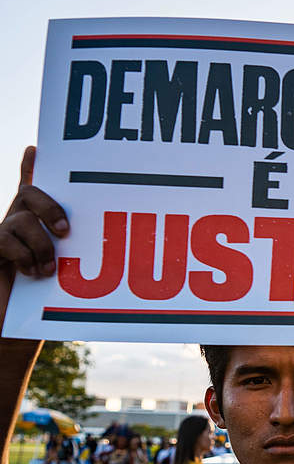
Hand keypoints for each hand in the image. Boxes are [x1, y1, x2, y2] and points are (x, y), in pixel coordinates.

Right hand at [0, 147, 69, 329]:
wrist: (15, 315)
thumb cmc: (48, 289)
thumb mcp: (70, 264)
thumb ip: (80, 244)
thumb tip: (112, 236)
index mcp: (36, 218)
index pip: (34, 184)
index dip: (32, 166)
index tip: (37, 149)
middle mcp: (17, 219)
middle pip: (29, 194)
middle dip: (49, 208)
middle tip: (65, 231)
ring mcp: (2, 232)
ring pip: (21, 221)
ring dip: (41, 245)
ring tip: (50, 268)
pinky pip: (5, 241)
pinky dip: (24, 257)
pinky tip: (32, 272)